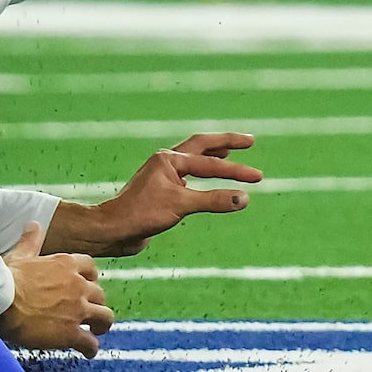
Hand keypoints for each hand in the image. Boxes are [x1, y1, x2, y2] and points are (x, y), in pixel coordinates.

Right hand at [0, 222, 113, 354]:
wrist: (1, 300)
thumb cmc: (7, 277)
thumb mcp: (21, 254)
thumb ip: (31, 241)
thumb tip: (33, 225)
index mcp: (66, 264)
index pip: (90, 267)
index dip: (90, 278)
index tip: (86, 285)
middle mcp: (77, 285)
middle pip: (100, 294)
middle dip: (96, 303)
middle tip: (90, 311)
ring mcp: (77, 309)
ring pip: (104, 317)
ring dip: (101, 324)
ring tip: (96, 331)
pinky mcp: (70, 332)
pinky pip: (90, 342)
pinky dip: (90, 347)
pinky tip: (87, 351)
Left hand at [43, 133, 263, 258]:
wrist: (114, 230)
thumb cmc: (142, 214)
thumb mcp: (181, 206)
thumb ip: (213, 200)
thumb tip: (244, 198)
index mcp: (170, 159)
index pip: (210, 163)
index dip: (236, 170)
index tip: (258, 177)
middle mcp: (166, 162)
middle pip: (202, 145)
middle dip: (226, 143)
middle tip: (249, 141)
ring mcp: (163, 176)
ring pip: (193, 159)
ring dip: (213, 155)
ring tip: (230, 151)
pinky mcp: (162, 192)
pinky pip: (189, 177)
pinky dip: (203, 175)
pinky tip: (209, 181)